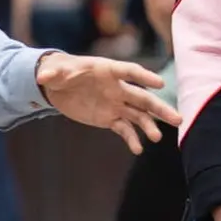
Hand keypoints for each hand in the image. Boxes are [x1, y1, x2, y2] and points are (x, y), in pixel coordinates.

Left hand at [35, 52, 181, 153]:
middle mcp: (117, 88)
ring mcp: (115, 104)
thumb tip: (42, 77)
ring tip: (157, 138)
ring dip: (149, 125)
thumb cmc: (60, 72)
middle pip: (143, 97)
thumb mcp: (54, 72)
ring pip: (138, 115)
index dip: (145, 77)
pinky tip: (137, 149)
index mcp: (108, 71)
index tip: (160, 85)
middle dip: (159, 108)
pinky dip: (131, 138)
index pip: (130, 72)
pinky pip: (124, 129)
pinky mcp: (109, 118)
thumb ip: (52, 73)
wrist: (59, 86)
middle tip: (177, 119)